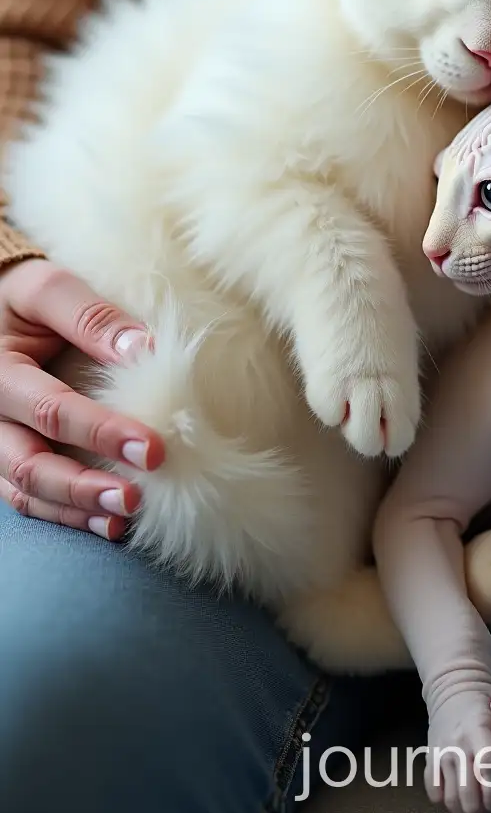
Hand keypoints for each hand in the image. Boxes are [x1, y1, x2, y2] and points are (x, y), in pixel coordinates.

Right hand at [0, 259, 164, 536]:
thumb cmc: (22, 296)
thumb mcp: (49, 289)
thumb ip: (92, 317)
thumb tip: (145, 348)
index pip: (52, 409)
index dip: (102, 432)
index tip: (154, 448)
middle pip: (31, 464)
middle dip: (84, 488)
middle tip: (134, 499)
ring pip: (27, 490)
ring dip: (76, 509)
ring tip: (124, 520)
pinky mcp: (4, 456)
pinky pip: (26, 497)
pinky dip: (65, 514)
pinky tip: (107, 523)